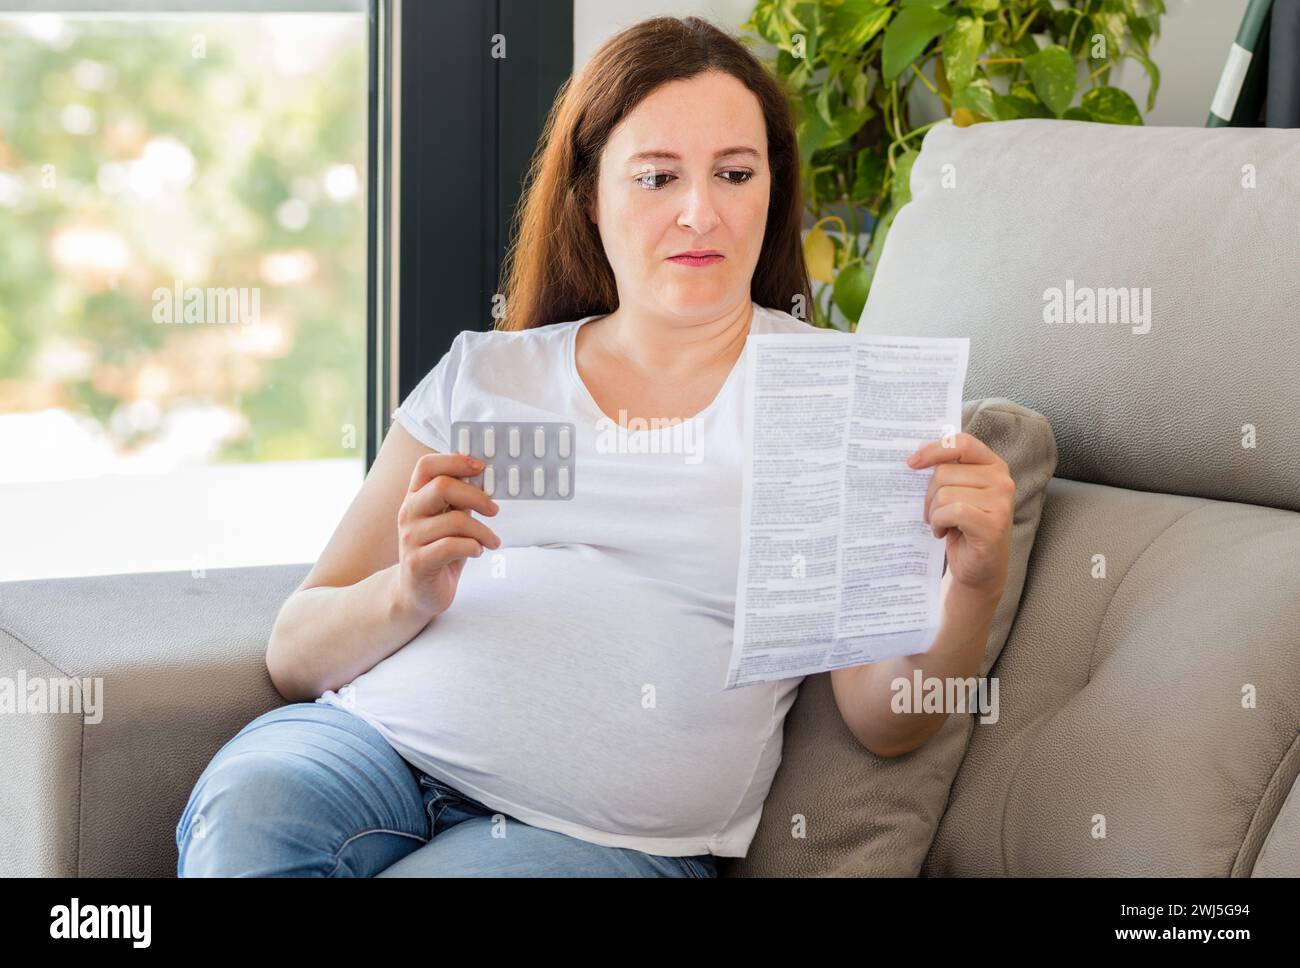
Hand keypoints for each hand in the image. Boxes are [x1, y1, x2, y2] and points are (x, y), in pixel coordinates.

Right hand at [394, 452, 500, 619]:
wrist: (418, 593)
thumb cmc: (439, 552)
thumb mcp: (450, 520)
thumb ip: (460, 500)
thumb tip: (486, 477)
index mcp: (415, 497)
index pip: (427, 466)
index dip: (455, 460)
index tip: (481, 467)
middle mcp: (408, 513)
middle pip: (442, 486)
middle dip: (476, 496)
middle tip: (494, 510)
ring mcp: (410, 538)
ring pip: (454, 520)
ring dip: (482, 531)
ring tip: (493, 541)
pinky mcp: (417, 563)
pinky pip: (451, 546)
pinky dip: (472, 547)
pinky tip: (477, 551)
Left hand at [907, 432, 1013, 599]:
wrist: (979, 568)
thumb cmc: (963, 527)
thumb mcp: (957, 493)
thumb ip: (946, 472)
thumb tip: (915, 457)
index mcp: (993, 465)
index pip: (961, 443)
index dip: (933, 450)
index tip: (912, 463)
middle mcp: (1002, 480)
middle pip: (944, 472)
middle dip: (929, 495)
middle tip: (933, 513)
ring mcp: (1001, 502)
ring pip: (944, 493)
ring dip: (934, 513)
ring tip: (942, 524)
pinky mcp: (992, 524)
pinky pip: (951, 512)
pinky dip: (940, 523)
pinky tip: (943, 533)